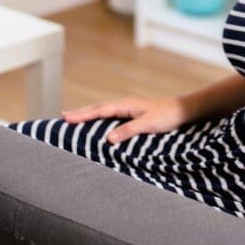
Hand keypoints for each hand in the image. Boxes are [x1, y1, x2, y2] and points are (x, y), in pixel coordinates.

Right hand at [62, 96, 186, 144]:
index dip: (83, 115)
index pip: (99, 110)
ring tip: (74, 118)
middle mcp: (124, 105)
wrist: (181, 111)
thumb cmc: (167, 116)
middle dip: (80, 113)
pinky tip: (97, 123)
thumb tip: (108, 139)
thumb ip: (128, 131)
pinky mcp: (132, 114)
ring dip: (88, 114)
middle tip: (63, 116)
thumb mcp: (148, 124)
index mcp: (125, 105)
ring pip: (103, 111)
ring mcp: (128, 109)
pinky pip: (111, 116)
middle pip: (98, 108)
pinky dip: (99, 118)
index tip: (66, 118)